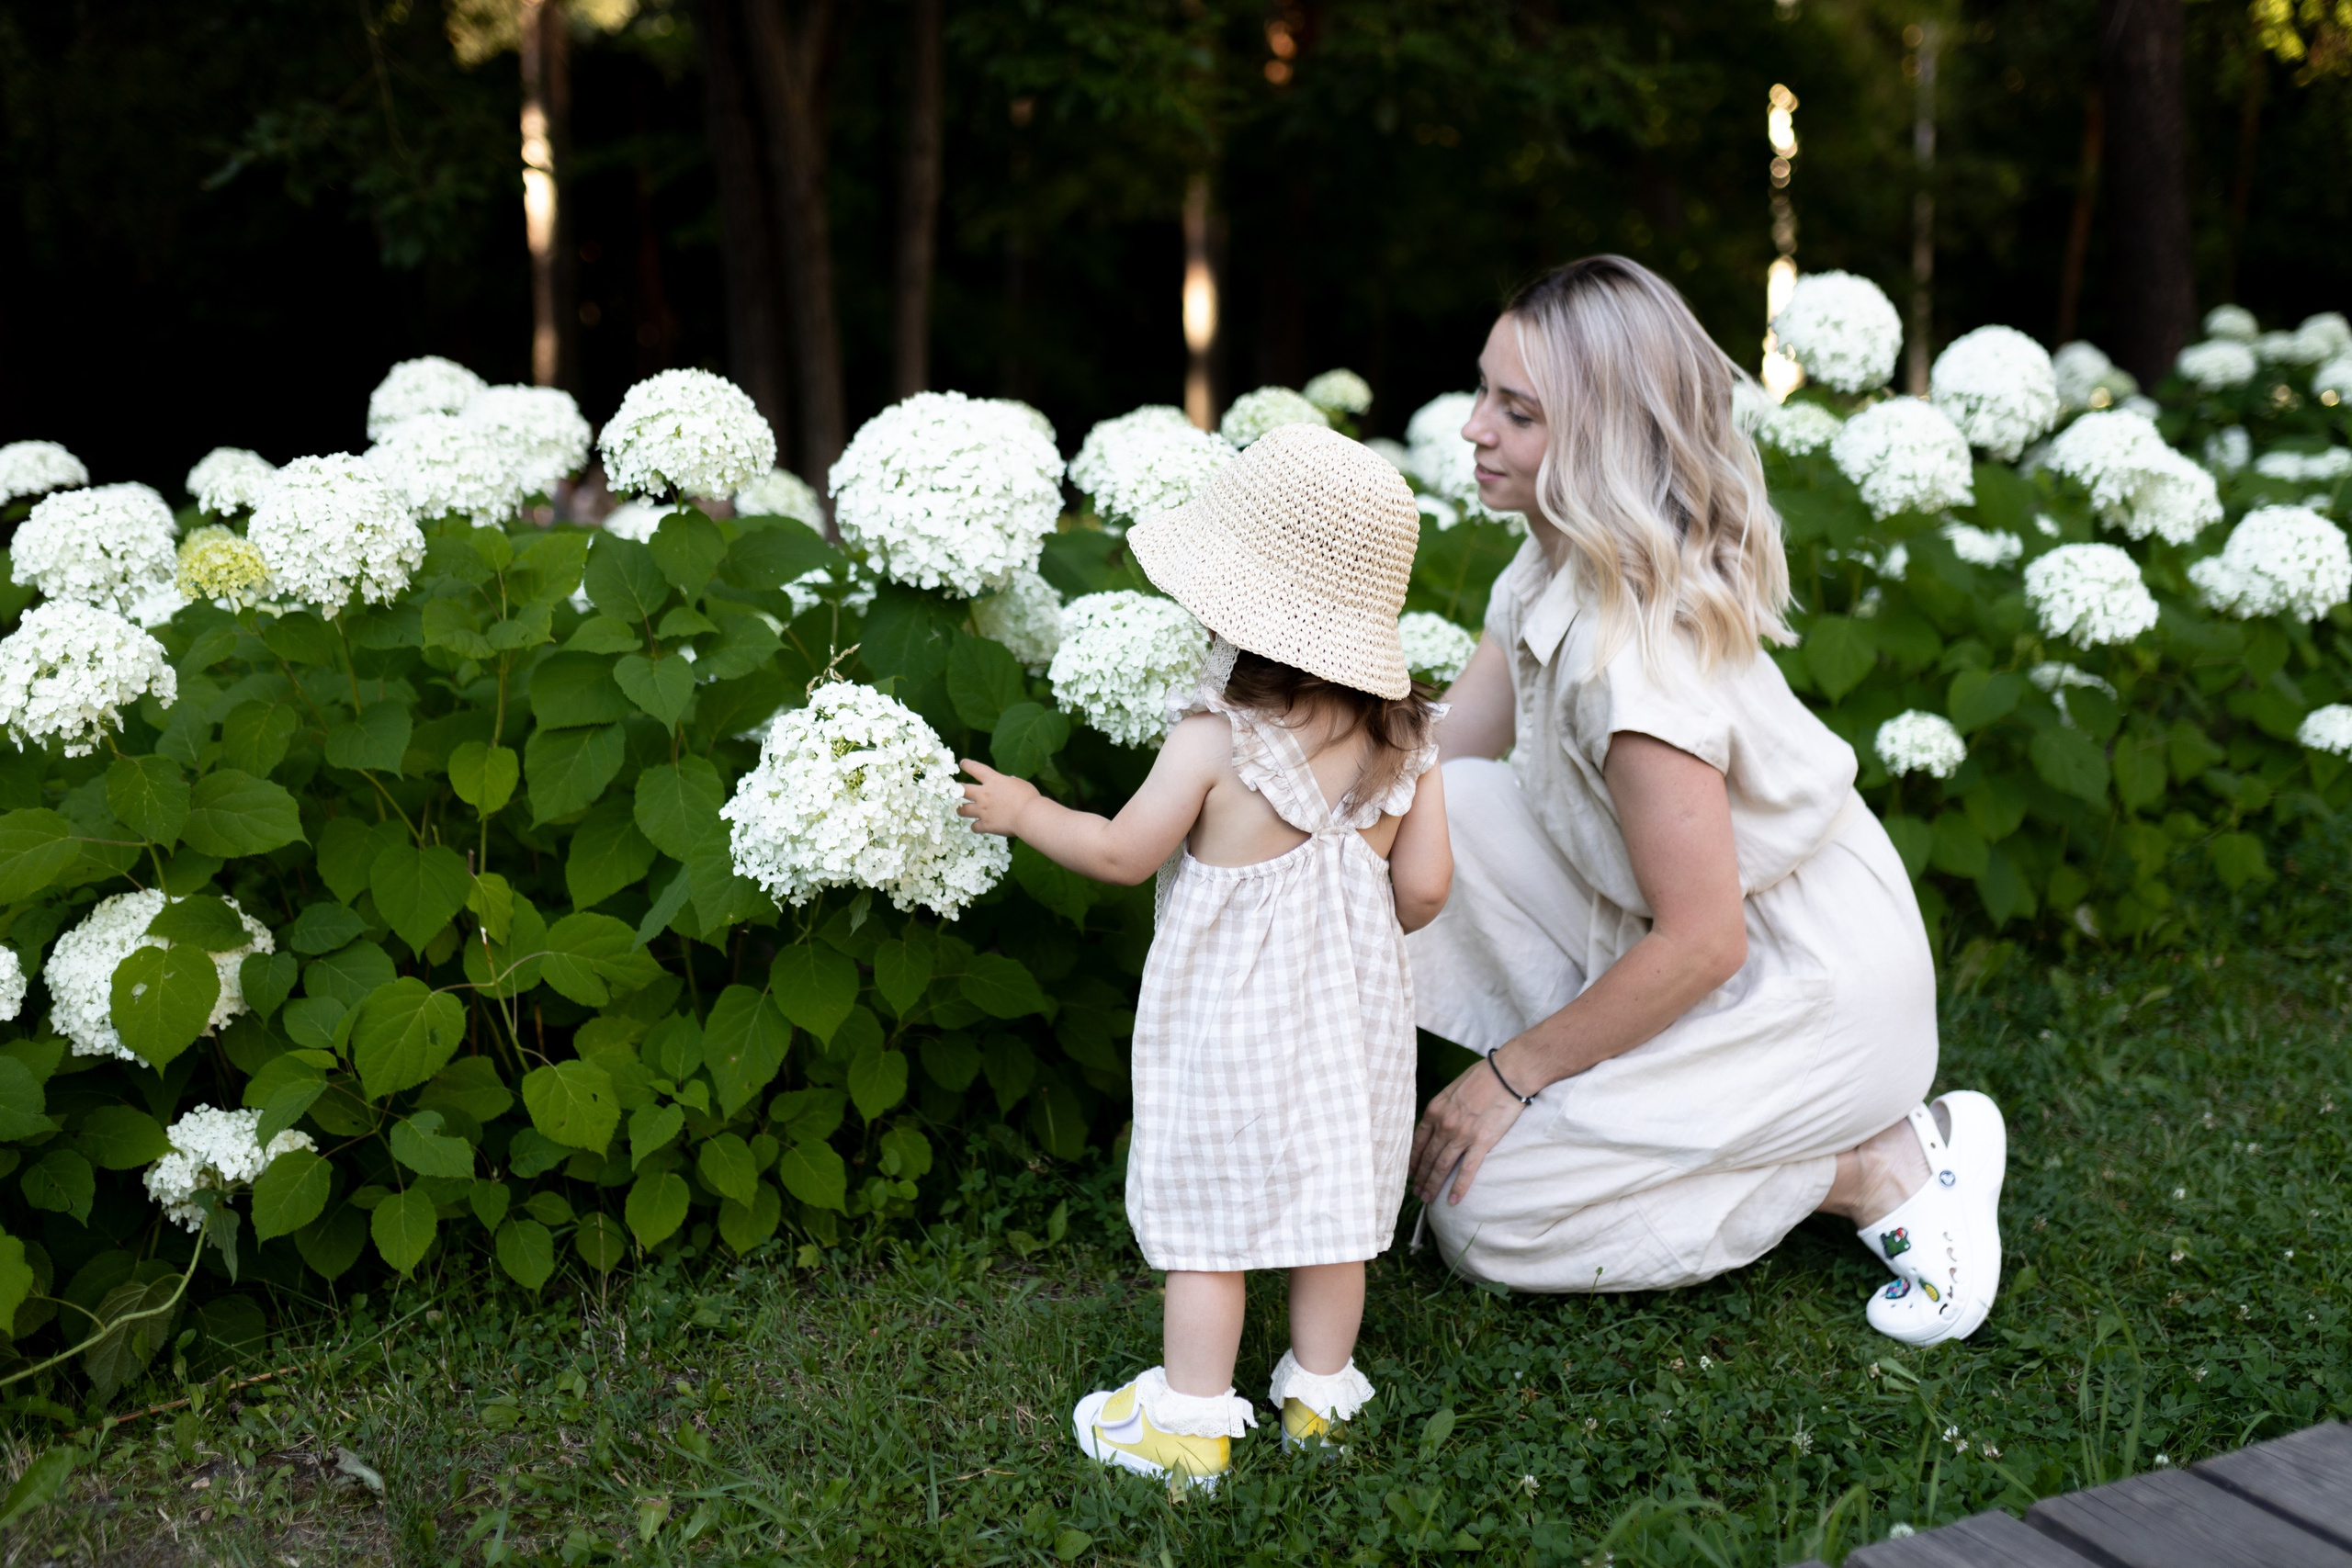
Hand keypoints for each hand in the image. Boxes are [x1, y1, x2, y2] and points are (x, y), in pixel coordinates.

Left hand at [958, 758, 1039, 836]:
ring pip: (963, 810)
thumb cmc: (1029, 798)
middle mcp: (984, 794)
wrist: (1029, 816)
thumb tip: (1009, 780)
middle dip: (957, 789)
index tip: (963, 763)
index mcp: (993, 780)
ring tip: (960, 810)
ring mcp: (983, 810)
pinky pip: (974, 827)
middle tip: (955, 790)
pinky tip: (978, 827)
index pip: (976, 768)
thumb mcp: (1021, 784)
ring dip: (961, 810)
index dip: (968, 765)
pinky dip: (976, 827)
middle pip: (963, 790)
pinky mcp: (986, 825)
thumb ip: (1011, 782)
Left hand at [1407, 1046, 1530, 1204]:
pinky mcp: (1481, 1143)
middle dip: (1420, 1176)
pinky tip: (1453, 1200)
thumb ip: (1445, 1107)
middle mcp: (1444, 1125)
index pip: (1418, 1141)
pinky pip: (1466, 1170)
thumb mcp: (1454, 1089)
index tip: (1410, 1171)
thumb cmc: (1483, 1076)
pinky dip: (1458, 1187)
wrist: (1507, 1074)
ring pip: (1442, 1166)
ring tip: (1427, 1199)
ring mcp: (1461, 1135)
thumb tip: (1442, 1119)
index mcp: (1435, 1110)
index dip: (1412, 1159)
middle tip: (1416, 1191)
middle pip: (1427, 1157)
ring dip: (1433, 1185)